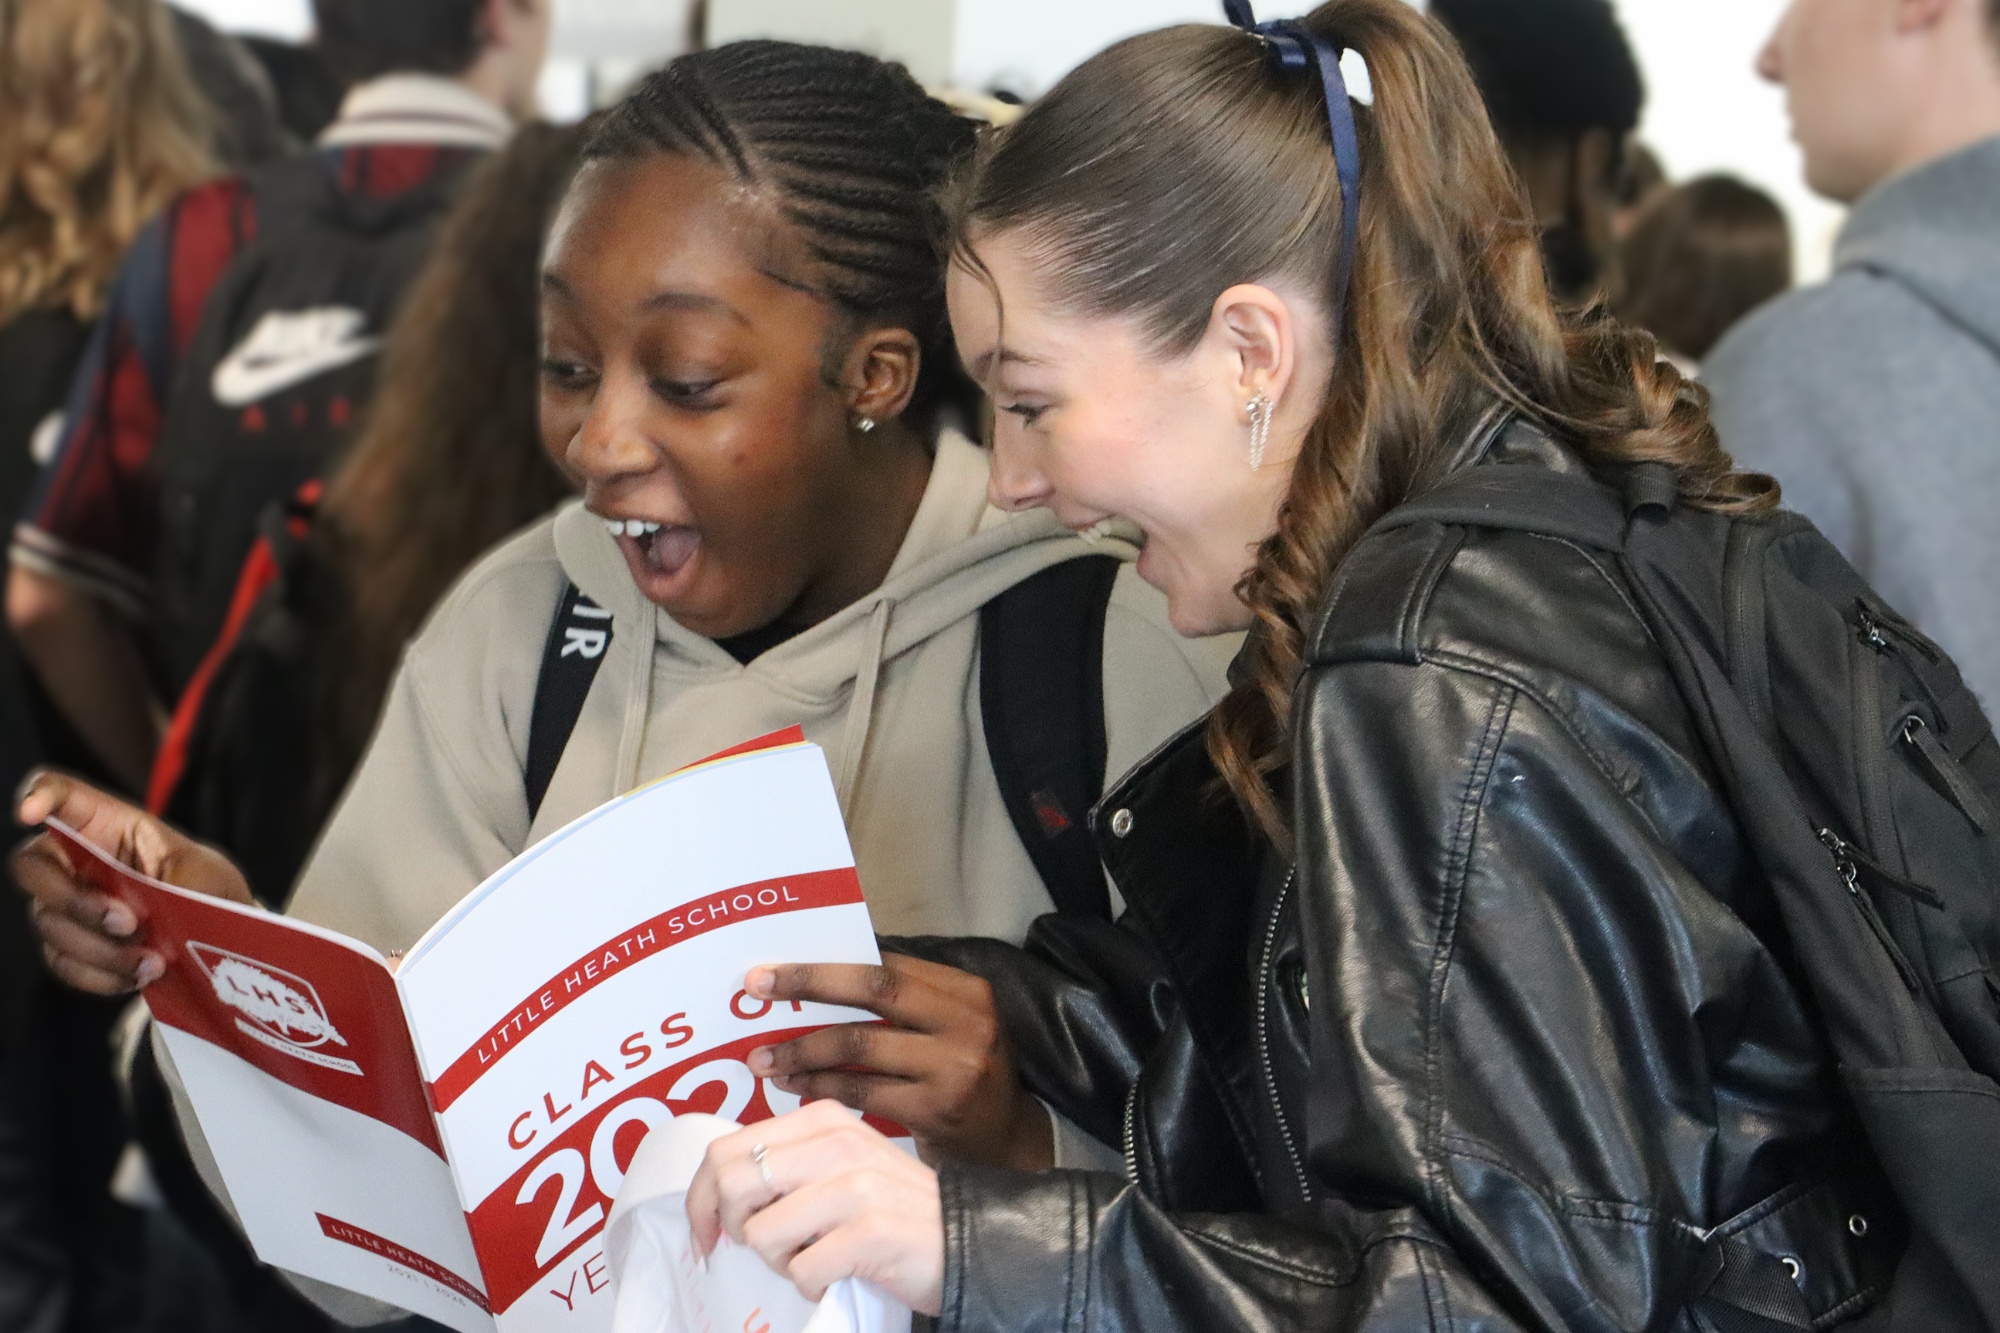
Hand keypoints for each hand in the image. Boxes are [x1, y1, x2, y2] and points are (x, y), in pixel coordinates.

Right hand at [12, 769, 251, 993]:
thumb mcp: (205, 874)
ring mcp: (65, 903)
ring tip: (153, 960)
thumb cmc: (206, 888)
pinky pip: (63, 962)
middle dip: (74, 899)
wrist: (216, 938)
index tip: (27, 812)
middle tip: (127, 922)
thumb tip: (146, 912)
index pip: (58, 794)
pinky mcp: (68, 946)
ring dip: (100, 947)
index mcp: (108, 823)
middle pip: (32, 868)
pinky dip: (100, 974)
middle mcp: (74, 860)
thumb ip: (173, 884)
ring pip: (49, 923)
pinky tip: (139, 976)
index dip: (37, 796)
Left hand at [685, 1099, 943, 1314]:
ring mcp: (856, 1187)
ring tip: (813, 1259)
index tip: (707, 1234)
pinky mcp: (870, 1233)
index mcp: (822, 1120)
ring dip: (779, 1262)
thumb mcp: (840, 1165)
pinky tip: (838, 1276)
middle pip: (731, 1185)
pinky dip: (812, 1285)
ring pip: (761, 1233)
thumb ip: (788, 1163)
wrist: (968, 1240)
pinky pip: (802, 1270)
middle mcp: (837, 1143)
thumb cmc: (892, 1210)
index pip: (725, 1149)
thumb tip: (713, 1194)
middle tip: (766, 1248)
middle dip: (734, 1229)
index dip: (701, 1199)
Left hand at [743, 955, 1052, 1169]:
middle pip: (875, 989)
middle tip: (756, 988)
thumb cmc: (965, 1079)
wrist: (1012, 1145)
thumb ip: (903, 1004)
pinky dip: (821, 1087)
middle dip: (809, 984)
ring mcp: (955, 1067)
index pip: (887, 964)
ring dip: (803, 1049)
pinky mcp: (937, 1111)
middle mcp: (967, 1022)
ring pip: (860, 1045)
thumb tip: (820, 977)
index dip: (828, 963)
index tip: (775, 966)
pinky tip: (792, 1087)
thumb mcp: (949, 1029)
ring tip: (762, 1057)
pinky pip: (862, 1092)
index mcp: (967, 991)